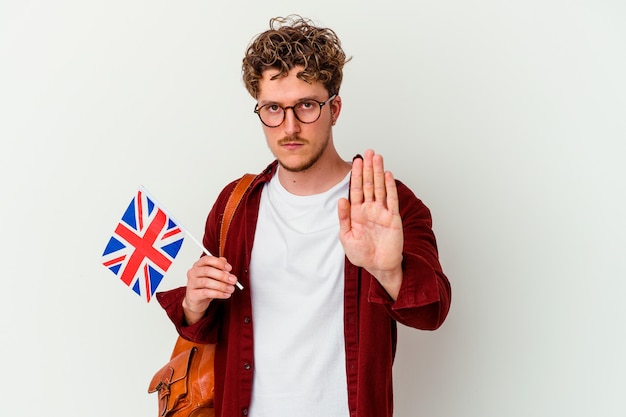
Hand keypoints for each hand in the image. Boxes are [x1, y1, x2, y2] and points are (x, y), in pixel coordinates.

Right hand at [182, 255, 237, 323]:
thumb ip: (220, 269)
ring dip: (222, 286)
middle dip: (223, 276)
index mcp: (198, 265)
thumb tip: (226, 266)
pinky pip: (206, 293)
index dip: (219, 263)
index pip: (207, 260)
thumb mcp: (214, 276)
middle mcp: (193, 272)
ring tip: (231, 289)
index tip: (229, 268)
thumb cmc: (206, 286)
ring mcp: (191, 283)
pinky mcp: (192, 294)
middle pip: (207, 271)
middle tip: (233, 280)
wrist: (197, 300)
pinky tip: (226, 295)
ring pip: (207, 282)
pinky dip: (218, 294)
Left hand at [338, 149, 403, 298]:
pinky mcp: (393, 218)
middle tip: (368, 152)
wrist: (378, 266)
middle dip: (368, 168)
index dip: (356, 175)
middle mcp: (370, 209)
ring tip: (377, 157)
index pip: (356, 189)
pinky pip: (391, 200)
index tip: (356, 161)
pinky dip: (390, 187)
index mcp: (357, 212)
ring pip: (380, 188)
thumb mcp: (346, 237)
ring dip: (379, 172)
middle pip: (369, 184)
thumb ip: (343, 218)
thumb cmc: (361, 254)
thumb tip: (341, 200)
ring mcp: (382, 212)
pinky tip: (388, 175)